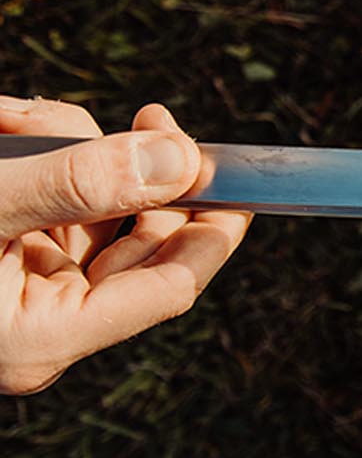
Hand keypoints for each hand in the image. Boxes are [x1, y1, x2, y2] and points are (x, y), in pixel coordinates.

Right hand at [0, 97, 249, 394]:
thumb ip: (77, 186)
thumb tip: (179, 162)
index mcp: (45, 339)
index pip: (171, 288)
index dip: (214, 229)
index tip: (242, 174)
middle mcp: (42, 323)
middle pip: (142, 243)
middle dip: (140, 171)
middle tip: (153, 118)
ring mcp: (24, 290)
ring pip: (95, 210)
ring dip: (71, 150)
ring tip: (17, 121)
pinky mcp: (8, 255)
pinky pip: (51, 202)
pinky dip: (38, 152)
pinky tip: (9, 125)